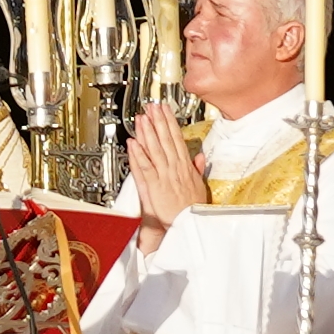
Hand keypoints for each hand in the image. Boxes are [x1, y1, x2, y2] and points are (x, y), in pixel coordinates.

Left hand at [120, 103, 200, 235]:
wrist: (188, 226)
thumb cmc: (192, 209)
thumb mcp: (201, 186)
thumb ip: (198, 169)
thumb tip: (199, 157)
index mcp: (185, 167)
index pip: (177, 139)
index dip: (170, 122)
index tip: (165, 110)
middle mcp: (174, 168)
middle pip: (165, 140)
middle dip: (158, 121)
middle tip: (151, 106)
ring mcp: (163, 176)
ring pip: (154, 149)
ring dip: (147, 132)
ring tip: (142, 118)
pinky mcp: (153, 187)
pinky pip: (145, 168)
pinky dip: (138, 155)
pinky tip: (133, 143)